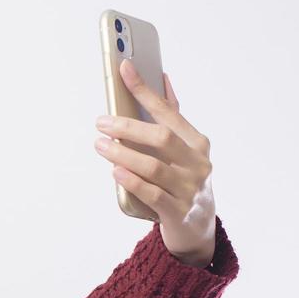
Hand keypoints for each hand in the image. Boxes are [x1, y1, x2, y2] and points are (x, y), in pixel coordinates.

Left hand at [94, 59, 217, 265]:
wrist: (198, 228)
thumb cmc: (184, 181)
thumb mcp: (184, 150)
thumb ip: (172, 117)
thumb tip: (162, 78)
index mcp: (197, 142)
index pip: (168, 111)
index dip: (145, 90)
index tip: (124, 69)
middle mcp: (198, 163)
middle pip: (161, 138)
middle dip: (128, 127)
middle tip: (101, 123)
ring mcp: (190, 188)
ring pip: (154, 166)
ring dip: (123, 154)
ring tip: (100, 145)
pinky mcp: (178, 212)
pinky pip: (153, 194)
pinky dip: (132, 181)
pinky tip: (115, 172)